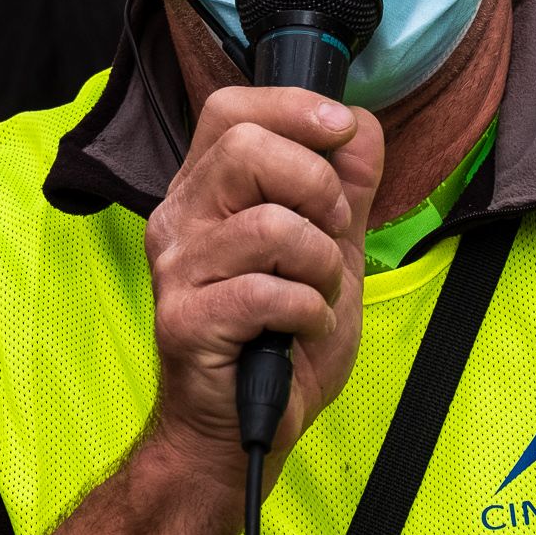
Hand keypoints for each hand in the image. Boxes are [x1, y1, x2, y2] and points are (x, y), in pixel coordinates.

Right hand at [145, 86, 382, 488]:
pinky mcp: (186, 322)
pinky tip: (303, 328)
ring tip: (316, 294)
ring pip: (268, 226)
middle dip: (316, 187)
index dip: (292, 108)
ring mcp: (176, 271)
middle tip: (330, 233)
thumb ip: (345, 187)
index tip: (339, 131)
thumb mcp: (328, 250)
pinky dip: (309, 311)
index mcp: (206, 192)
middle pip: (243, 148)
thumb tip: (359, 127)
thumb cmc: (278, 337)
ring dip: (320, 264)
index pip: (230, 109)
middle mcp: (179, 220)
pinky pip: (268, 293)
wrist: (244, 426)